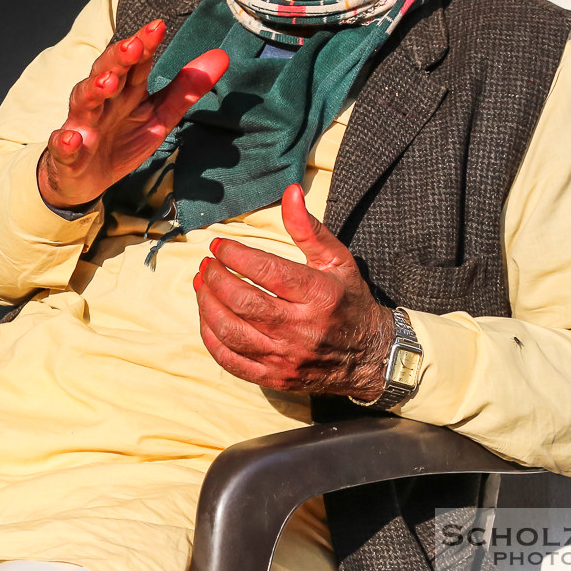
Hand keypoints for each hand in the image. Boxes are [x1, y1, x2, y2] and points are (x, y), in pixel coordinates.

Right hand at [38, 19, 229, 208]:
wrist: (82, 178)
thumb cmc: (120, 141)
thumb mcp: (158, 117)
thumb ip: (185, 90)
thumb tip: (221, 57)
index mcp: (126, 92)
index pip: (136, 63)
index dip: (146, 44)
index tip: (158, 27)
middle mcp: (102, 102)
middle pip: (107, 72)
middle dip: (119, 59)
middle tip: (133, 45)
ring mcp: (82, 125)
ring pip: (84, 101)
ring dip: (93, 90)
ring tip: (107, 83)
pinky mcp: (67, 154)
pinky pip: (63, 146)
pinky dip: (64, 142)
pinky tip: (70, 139)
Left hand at [194, 184, 394, 398]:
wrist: (370, 356)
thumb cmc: (349, 300)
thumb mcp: (337, 259)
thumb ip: (308, 227)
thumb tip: (289, 192)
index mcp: (319, 296)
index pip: (267, 272)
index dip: (236, 255)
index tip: (219, 245)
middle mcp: (302, 329)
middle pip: (244, 303)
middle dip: (217, 279)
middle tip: (206, 265)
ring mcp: (286, 358)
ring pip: (233, 332)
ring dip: (207, 305)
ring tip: (200, 285)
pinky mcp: (275, 378)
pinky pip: (232, 361)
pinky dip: (212, 338)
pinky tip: (207, 317)